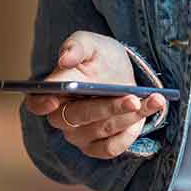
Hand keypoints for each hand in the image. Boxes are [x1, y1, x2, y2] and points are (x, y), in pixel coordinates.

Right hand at [21, 30, 167, 158]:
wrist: (122, 72)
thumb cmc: (99, 57)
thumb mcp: (91, 43)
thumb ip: (76, 46)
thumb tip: (64, 59)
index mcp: (51, 92)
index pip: (36, 103)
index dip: (42, 103)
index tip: (54, 98)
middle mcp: (61, 118)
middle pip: (77, 118)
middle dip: (107, 108)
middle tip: (132, 98)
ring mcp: (79, 136)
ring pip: (101, 131)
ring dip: (129, 116)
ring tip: (154, 99)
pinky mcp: (99, 148)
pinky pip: (111, 148)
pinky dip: (131, 131)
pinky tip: (148, 111)